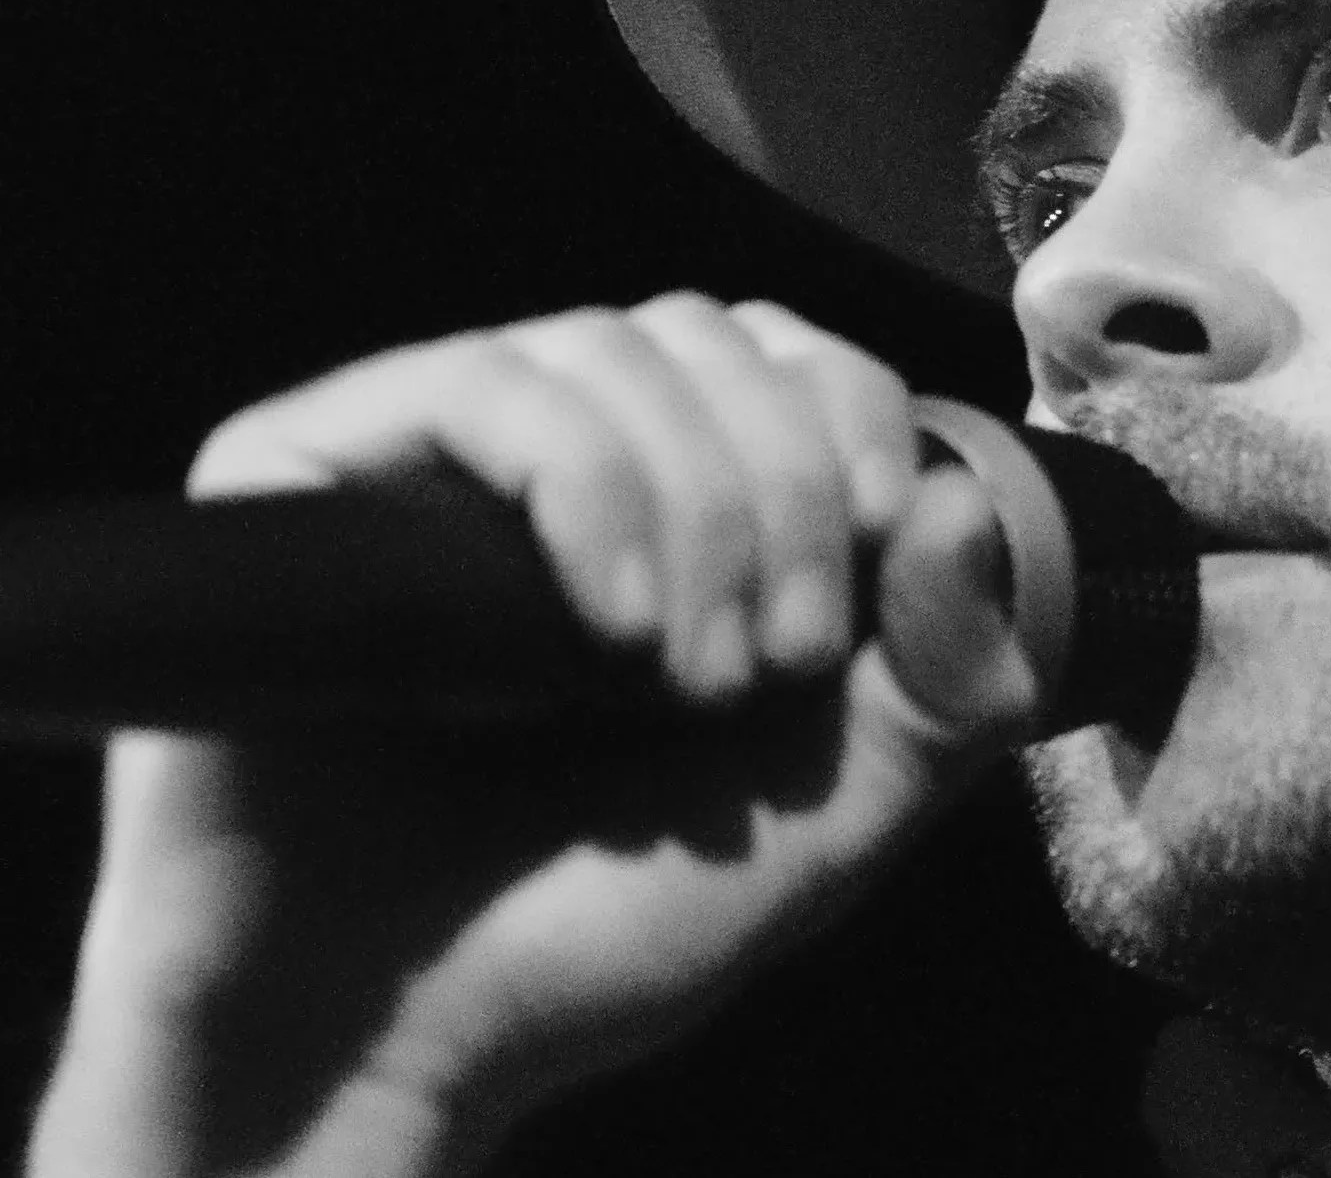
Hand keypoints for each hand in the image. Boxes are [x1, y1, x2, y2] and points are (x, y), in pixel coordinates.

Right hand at [29, 294, 1038, 1177]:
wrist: (398, 1034)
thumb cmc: (610, 920)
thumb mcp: (838, 814)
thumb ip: (946, 679)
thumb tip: (974, 501)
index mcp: (690, 499)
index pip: (792, 355)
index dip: (854, 415)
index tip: (880, 534)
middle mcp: (566, 452)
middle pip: (713, 337)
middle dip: (783, 485)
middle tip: (777, 658)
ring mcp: (436, 450)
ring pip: (608, 349)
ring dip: (693, 503)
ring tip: (685, 674)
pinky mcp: (313, 466)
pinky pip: (478, 386)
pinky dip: (584, 483)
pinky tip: (606, 625)